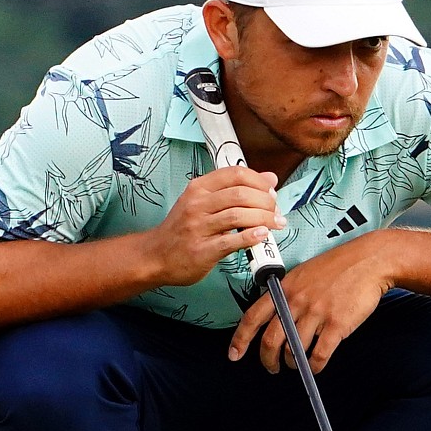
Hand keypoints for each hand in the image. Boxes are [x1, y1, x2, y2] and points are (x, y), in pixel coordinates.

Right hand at [151, 168, 279, 287]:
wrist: (154, 256)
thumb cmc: (183, 228)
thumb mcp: (204, 201)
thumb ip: (235, 189)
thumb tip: (270, 178)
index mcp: (199, 188)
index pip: (236, 174)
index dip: (260, 181)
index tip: (271, 192)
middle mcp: (196, 205)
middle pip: (241, 194)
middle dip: (266, 202)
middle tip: (276, 211)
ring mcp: (197, 228)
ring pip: (238, 216)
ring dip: (265, 219)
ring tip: (276, 223)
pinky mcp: (202, 250)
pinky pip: (231, 241)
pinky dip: (251, 237)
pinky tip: (262, 235)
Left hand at [228, 231, 399, 373]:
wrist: (371, 260)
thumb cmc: (341, 265)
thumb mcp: (305, 273)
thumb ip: (289, 293)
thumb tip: (278, 317)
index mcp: (285, 288)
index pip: (252, 317)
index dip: (240, 339)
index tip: (235, 354)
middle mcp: (296, 301)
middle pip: (271, 340)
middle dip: (268, 360)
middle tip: (272, 367)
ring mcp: (316, 313)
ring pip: (294, 350)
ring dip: (294, 363)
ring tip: (297, 365)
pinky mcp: (336, 324)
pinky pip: (319, 355)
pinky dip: (315, 366)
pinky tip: (316, 366)